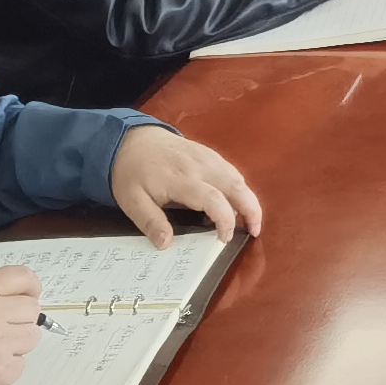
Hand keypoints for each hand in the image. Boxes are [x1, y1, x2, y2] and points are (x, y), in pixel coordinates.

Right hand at [0, 265, 45, 384]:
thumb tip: (11, 285)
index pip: (23, 278)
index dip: (28, 286)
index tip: (25, 295)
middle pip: (31, 309)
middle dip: (19, 317)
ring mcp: (0, 345)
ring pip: (31, 336)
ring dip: (16, 341)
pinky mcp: (3, 371)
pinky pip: (20, 363)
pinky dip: (8, 364)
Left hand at [111, 127, 261, 248]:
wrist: (130, 140)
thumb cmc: (131, 172)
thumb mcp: (131, 201)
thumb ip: (150, 222)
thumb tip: (166, 244)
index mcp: (181, 179)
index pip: (213, 199)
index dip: (224, 220)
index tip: (224, 239)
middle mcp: (200, 166)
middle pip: (236, 186)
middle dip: (251, 209)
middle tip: (255, 231)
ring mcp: (207, 157)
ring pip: (238, 178)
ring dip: (249, 199)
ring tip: (250, 221)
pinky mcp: (209, 154)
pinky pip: (231, 171)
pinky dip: (240, 188)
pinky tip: (238, 201)